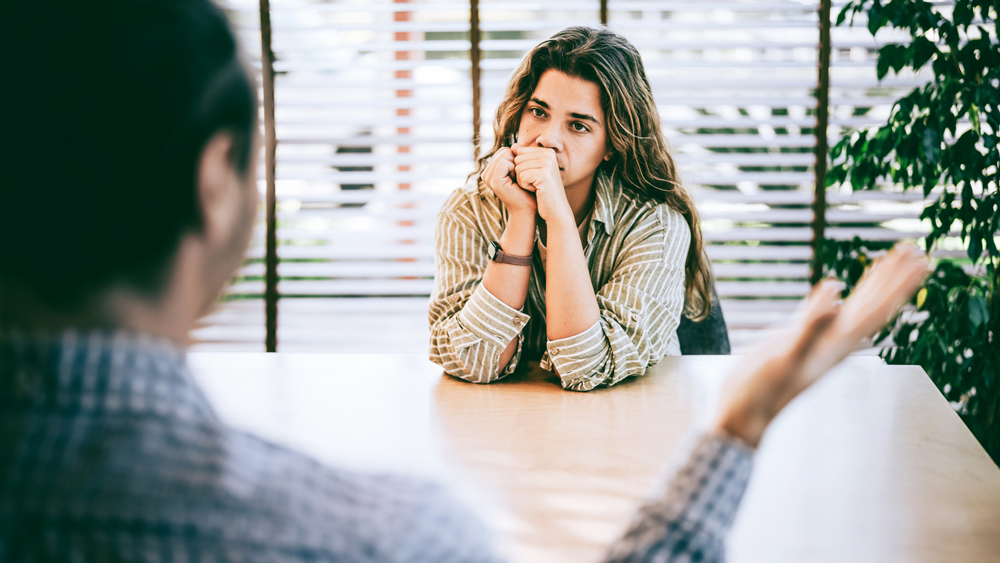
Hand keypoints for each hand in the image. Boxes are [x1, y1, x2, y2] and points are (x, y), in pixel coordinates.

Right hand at [483, 147, 535, 216]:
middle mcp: (486, 174)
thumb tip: (516, 144)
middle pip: (503, 151)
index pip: (504, 150)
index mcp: (490, 170)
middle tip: (519, 178)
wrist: (529, 209)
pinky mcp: (494, 181)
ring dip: (516, 165)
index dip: (516, 159)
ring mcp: (488, 177)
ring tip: (517, 180)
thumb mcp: (520, 170)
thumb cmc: (527, 190)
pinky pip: (504, 162)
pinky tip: (517, 181)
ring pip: (504, 154)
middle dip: (516, 161)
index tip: (519, 175)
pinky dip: (514, 168)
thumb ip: (516, 156)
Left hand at [512, 144, 572, 224]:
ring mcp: (548, 163)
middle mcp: (549, 154)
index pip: (520, 152)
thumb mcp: (533, 171)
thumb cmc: (543, 192)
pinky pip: (521, 177)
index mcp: (547, 152)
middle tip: (535, 183)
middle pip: (517, 159)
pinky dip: (525, 186)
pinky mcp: (544, 174)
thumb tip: (513, 145)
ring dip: (523, 181)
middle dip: (521, 174)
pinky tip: (537, 190)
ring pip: (518, 168)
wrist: (556, 210)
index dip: (521, 168)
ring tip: (536, 187)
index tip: (534, 177)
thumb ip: (524, 158)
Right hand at [715, 244, 931, 446]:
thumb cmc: (763, 391)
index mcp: (837, 343)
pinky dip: (833, 298)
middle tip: (915, 251)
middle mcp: (834, 342)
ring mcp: (817, 341)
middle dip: (893, 278)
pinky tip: (833, 291)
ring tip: (887, 262)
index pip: (877, 309)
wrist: (745, 413)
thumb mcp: (785, 357)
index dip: (898, 284)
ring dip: (871, 285)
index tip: (920, 261)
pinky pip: (824, 314)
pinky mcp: (797, 340)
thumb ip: (810, 327)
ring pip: (852, 308)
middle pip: (873, 305)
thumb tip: (833, 294)